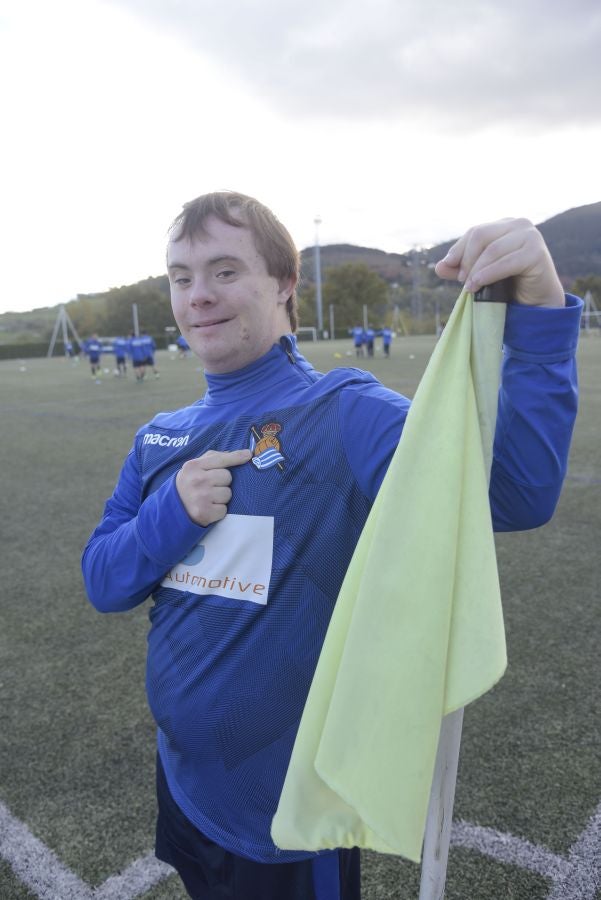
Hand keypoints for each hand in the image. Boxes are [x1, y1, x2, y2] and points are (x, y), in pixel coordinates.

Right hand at [176, 448, 250, 525]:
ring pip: (228, 494)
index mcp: (194, 466)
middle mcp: (197, 480)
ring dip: (222, 497)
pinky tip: (209, 508)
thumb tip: (241, 453)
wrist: (173, 507)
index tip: (248, 455)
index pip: (221, 459)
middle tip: (211, 486)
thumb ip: (213, 457)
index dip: (236, 457)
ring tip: (210, 498)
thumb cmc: (189, 483)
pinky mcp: (205, 513)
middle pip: (227, 477)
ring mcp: (201, 497)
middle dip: (223, 482)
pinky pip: (224, 509)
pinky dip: (219, 510)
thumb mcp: (195, 467)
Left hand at [434, 218, 564, 307]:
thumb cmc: (509, 285)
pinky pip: (505, 262)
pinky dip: (488, 274)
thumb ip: (459, 268)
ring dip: (476, 270)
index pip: (475, 231)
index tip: (449, 268)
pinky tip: (478, 284)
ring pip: (492, 249)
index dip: (458, 250)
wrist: (536, 302)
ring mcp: (530, 236)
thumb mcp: (480, 274)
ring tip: (469, 287)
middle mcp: (519, 224)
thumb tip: (438, 267)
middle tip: (461, 281)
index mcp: (505, 225)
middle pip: (480, 235)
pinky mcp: (536, 252)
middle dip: (466, 259)